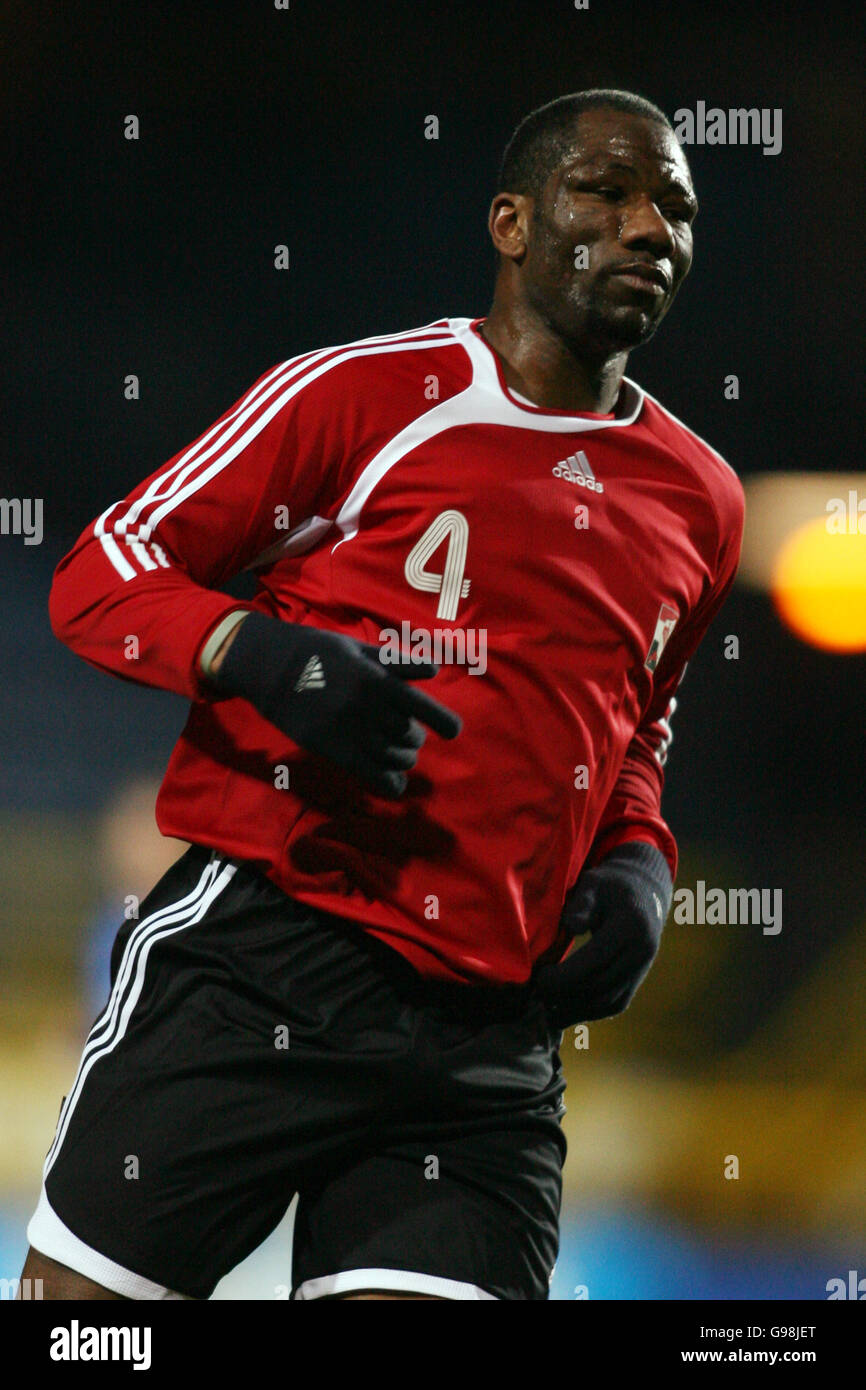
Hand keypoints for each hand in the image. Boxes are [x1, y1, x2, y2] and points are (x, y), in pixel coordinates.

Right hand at [210, 611, 461, 797]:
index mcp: (377, 682)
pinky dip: (390, 782)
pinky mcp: (334, 751)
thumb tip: (433, 672)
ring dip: (403, 758)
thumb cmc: (319, 653)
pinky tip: (394, 781)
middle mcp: (368, 711)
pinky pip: (372, 776)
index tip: (454, 731)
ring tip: (399, 752)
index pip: (422, 707)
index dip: (444, 722)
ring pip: (395, 758)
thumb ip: (397, 663)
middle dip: (414, 737)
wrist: (272, 669)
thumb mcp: (359, 649)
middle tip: (407, 733)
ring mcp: (351, 734)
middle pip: (410, 736)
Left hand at [534, 842, 672, 1029]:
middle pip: (602, 984)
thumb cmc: (610, 885)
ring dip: (577, 1011)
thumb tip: (572, 926)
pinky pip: (615, 1004)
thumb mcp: (594, 883)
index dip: (566, 975)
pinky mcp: (638, 979)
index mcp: (631, 926)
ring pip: (609, 1001)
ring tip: (546, 1010)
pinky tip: (565, 1013)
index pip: (597, 959)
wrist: (643, 892)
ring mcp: (642, 969)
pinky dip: (590, 1012)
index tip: (539, 979)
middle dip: (566, 995)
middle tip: (537, 994)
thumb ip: (582, 903)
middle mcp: (642, 952)